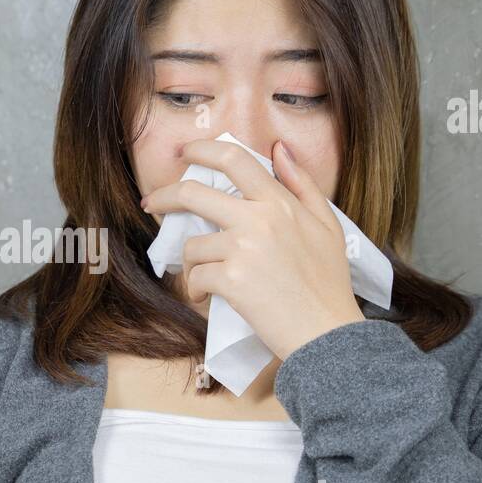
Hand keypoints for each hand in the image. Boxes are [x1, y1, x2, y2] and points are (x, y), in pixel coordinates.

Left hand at [140, 138, 365, 360]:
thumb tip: (278, 149)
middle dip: (164, 196)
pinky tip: (208, 298)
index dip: (202, 150)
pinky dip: (196, 290)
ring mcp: (243, 248)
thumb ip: (301, 184)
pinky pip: (195, 277)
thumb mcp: (327, 225)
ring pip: (192, 245)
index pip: (234, 159)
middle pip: (193, 193)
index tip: (185, 153)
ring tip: (209, 281)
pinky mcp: (231, 280)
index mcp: (280, 202)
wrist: (328, 333)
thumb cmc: (329, 283)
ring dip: (193, 264)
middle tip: (152, 204)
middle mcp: (259, 218)